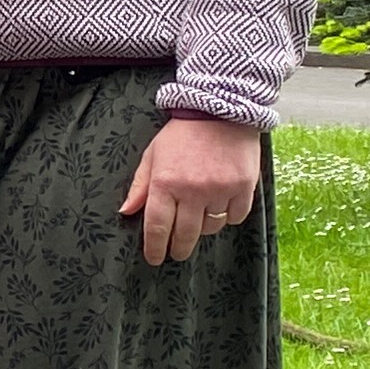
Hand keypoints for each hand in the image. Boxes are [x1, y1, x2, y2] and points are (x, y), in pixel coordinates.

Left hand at [119, 113, 263, 266]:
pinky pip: (235, 217)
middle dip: (178, 248)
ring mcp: (220, 190)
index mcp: (165, 183)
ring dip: (203, 229)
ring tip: (198, 218)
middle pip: (185, 234)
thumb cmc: (182, 134)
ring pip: (210, 227)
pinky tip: (221, 208)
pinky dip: (227, 218)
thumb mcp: (153, 155)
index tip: (154, 258)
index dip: (155, 247)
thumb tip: (126, 212)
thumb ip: (140, 186)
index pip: (157, 227)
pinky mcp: (244, 187)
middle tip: (176, 252)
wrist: (222, 110)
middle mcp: (192, 190)